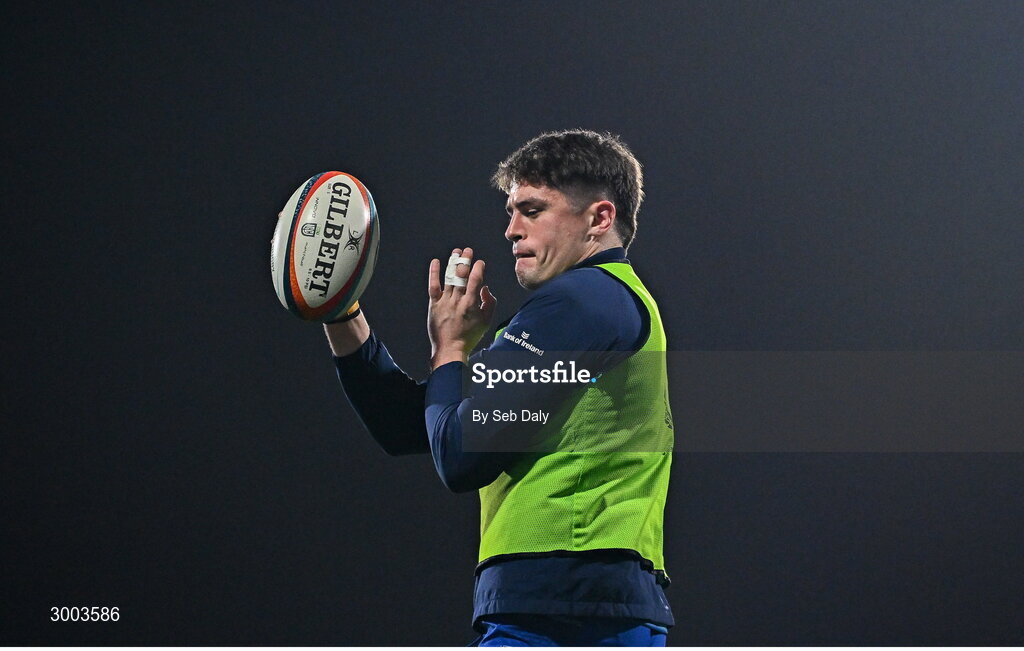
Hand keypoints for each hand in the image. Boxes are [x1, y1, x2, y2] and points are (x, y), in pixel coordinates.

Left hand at [428, 247, 496, 368]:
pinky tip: (436, 261)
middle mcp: (457, 300)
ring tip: (456, 251)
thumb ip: (489, 303)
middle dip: (466, 260)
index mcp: (471, 304)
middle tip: (468, 250)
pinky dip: (434, 273)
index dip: (479, 268)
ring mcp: (444, 301)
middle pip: (461, 275)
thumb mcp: (486, 321)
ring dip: (453, 263)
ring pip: (449, 278)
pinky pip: (433, 286)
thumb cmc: (469, 336)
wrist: (450, 349)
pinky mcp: (434, 304)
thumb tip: (485, 288)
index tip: (481, 262)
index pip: (476, 280)